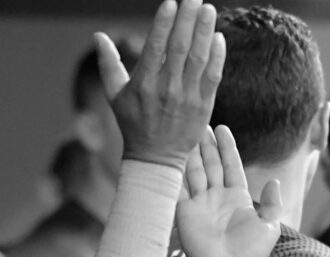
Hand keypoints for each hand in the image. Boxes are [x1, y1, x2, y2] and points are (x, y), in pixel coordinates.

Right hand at [96, 0, 224, 171]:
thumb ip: (108, 64)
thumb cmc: (134, 123)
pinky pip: (213, 77)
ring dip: (206, 32)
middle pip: (181, 47)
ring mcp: (188, 97)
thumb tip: (98, 35)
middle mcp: (167, 88)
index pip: (156, 46)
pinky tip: (219, 38)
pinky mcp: (204, 106)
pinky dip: (217, 57)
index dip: (165, 23)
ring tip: (209, 10)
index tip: (172, 2)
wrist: (156, 157)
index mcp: (144, 83)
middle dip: (189, 19)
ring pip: (200, 59)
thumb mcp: (114, 95)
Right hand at [177, 125, 282, 256]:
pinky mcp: (184, 209)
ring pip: (194, 170)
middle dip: (206, 144)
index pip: (231, 165)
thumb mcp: (269, 225)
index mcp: (237, 197)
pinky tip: (172, 152)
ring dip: (191, 151)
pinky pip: (178, 185)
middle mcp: (217, 197)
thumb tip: (275, 182)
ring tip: (187, 130)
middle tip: (201, 122)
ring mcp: (200, 202)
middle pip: (211, 164)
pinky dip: (175, 169)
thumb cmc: (251, 251)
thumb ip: (272, 203)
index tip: (222, 128)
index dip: (227, 147)